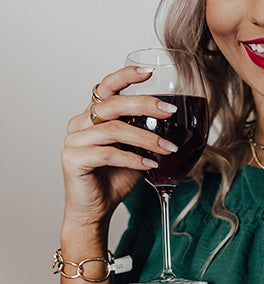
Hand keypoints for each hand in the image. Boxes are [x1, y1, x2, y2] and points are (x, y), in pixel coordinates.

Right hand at [61, 65, 179, 231]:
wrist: (95, 211)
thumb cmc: (114, 179)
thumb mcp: (134, 150)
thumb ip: (143, 132)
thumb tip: (171, 120)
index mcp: (92, 116)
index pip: (106, 87)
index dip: (126, 76)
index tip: (150, 72)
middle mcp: (79, 123)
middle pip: (113, 105)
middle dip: (145, 105)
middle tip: (170, 111)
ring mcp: (73, 141)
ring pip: (113, 130)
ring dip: (145, 138)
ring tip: (167, 149)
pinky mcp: (73, 160)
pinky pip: (107, 153)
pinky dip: (132, 158)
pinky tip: (149, 164)